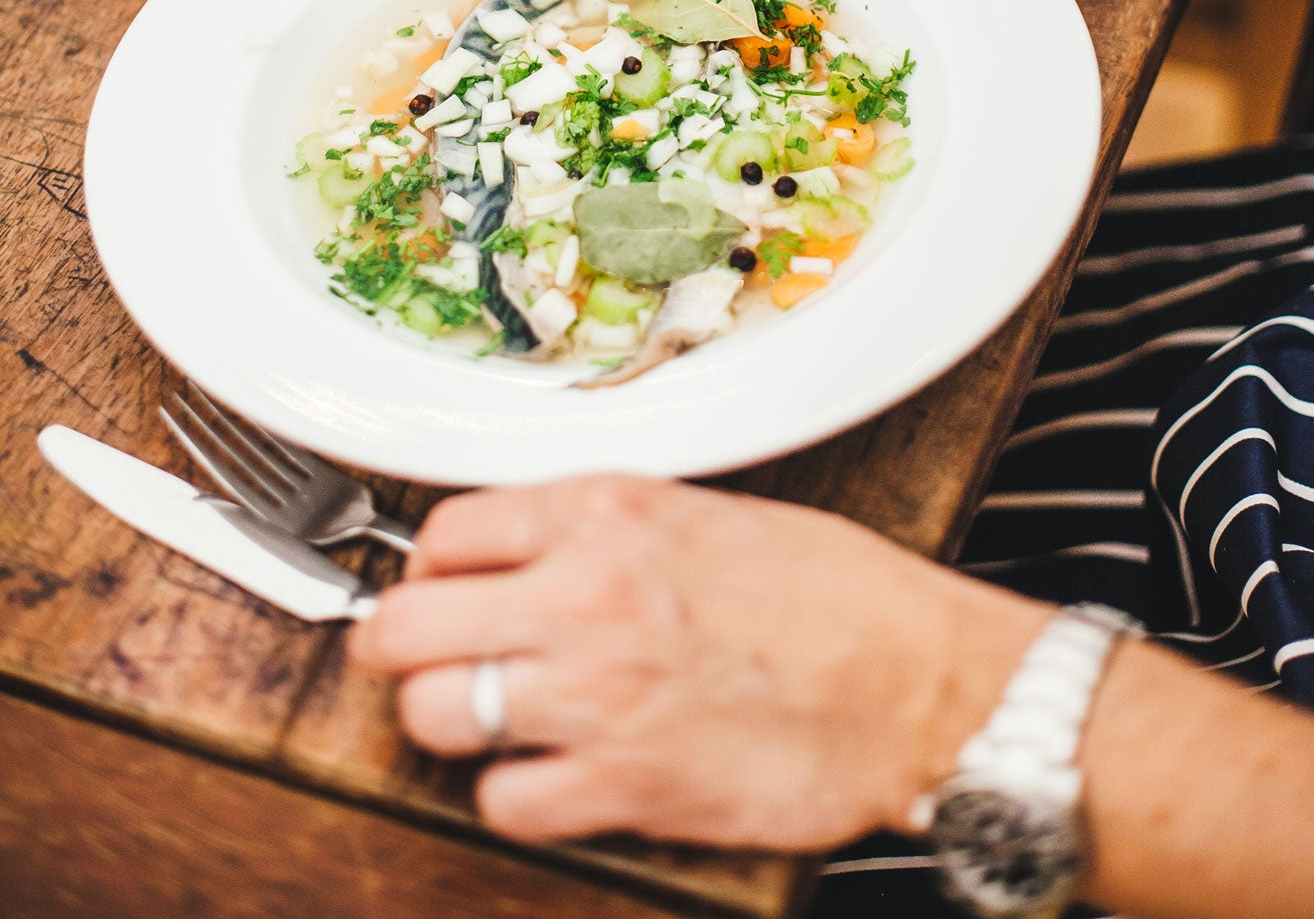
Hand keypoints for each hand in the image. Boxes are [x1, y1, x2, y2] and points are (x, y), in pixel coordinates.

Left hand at [350, 475, 1043, 846]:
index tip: (435, 581)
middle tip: (414, 654)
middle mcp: (585, 596)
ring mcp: (596, 697)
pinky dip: (512, 794)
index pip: (446, 530)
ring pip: (434, 716)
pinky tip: (546, 772)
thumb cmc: (832, 593)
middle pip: (407, 627)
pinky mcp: (623, 788)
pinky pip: (502, 803)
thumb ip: (603, 529)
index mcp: (606, 514)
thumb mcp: (705, 512)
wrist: (915, 681)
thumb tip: (521, 551)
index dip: (428, 563)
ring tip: (482, 713)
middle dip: (398, 644)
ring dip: (447, 719)